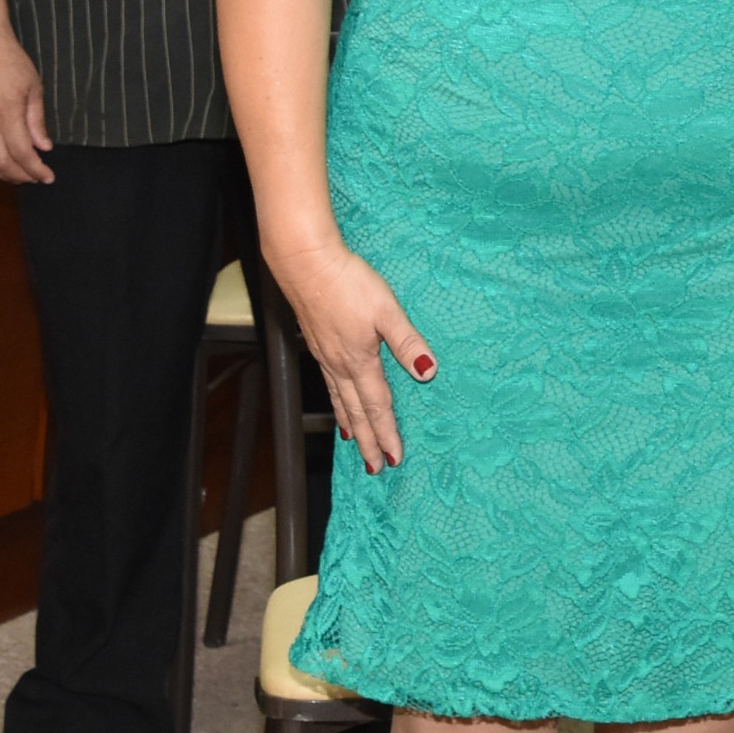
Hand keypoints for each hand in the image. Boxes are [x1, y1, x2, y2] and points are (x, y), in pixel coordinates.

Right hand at [0, 28, 56, 184]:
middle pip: (1, 162)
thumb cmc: (9, 59)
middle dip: (20, 176)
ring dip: (1, 174)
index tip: (47, 176)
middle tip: (35, 178)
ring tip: (17, 177)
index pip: (22, 152)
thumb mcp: (33, 86)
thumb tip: (44, 147)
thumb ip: (37, 120)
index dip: (36, 169)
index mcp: (7, 111)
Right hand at [278, 241, 431, 471]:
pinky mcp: (317, 344)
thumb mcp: (386, 309)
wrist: (306, 264)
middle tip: (374, 468)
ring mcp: (325, 356)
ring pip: (340, 401)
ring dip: (351, 425)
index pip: (378, 406)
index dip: (387, 434)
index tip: (394, 458)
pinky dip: (336, 403)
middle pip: (357, 412)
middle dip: (368, 442)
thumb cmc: (347, 282)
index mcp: (360, 361)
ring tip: (355, 445)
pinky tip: (337, 403)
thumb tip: (427, 370)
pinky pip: (329, 385)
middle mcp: (340, 365)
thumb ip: (406, 341)